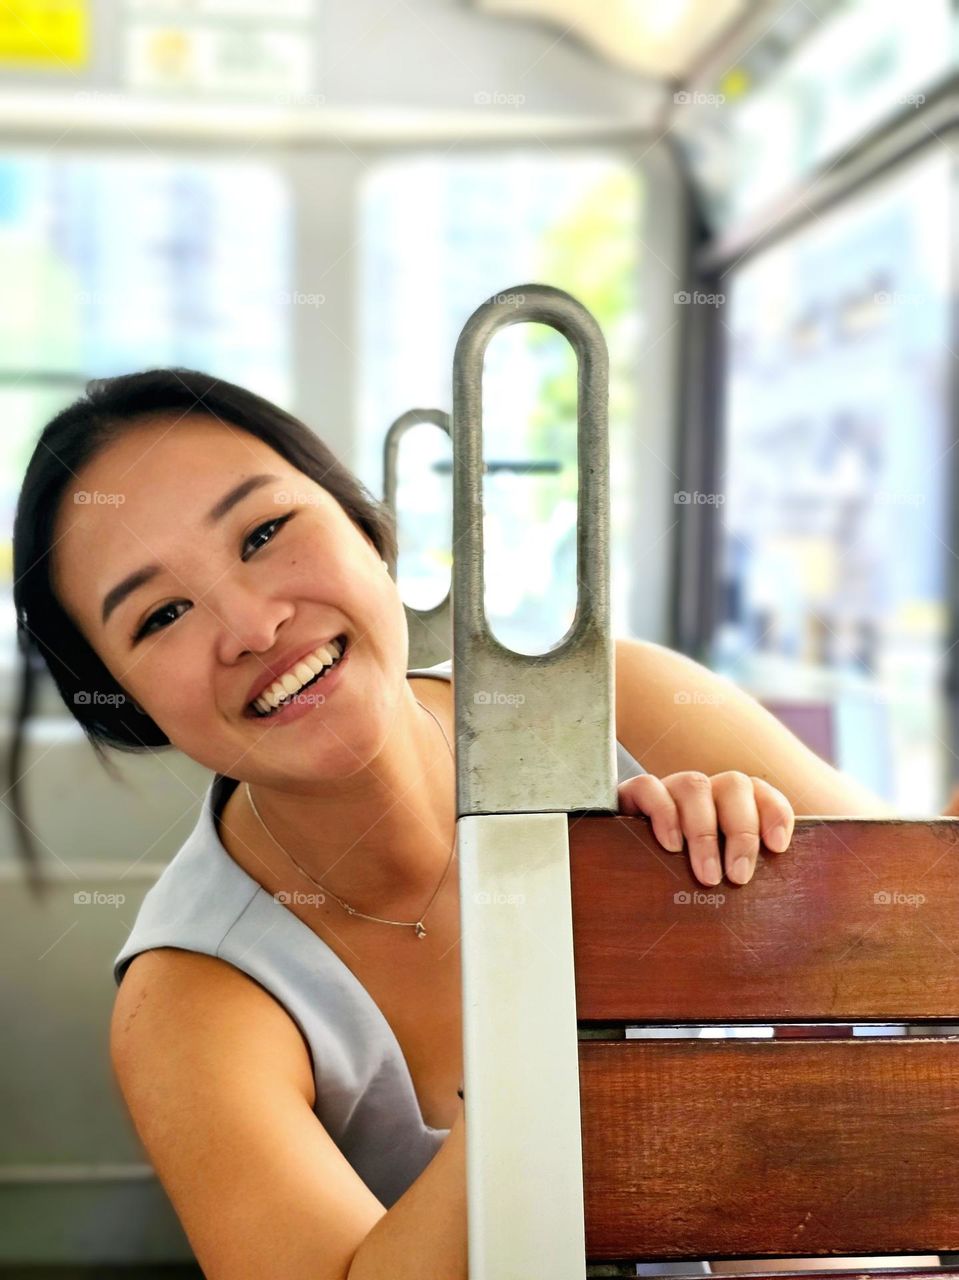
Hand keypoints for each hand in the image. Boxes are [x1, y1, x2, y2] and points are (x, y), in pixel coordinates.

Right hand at [617, 770, 793, 885]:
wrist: (625, 888)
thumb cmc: (685, 890)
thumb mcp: (725, 883)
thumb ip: (749, 881)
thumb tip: (800, 915)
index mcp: (730, 807)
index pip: (761, 791)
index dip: (774, 813)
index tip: (778, 848)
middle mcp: (703, 795)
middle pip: (733, 785)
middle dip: (741, 832)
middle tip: (738, 877)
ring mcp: (668, 793)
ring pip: (694, 785)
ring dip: (704, 831)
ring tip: (706, 874)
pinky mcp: (631, 798)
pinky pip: (648, 787)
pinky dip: (662, 813)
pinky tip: (670, 845)